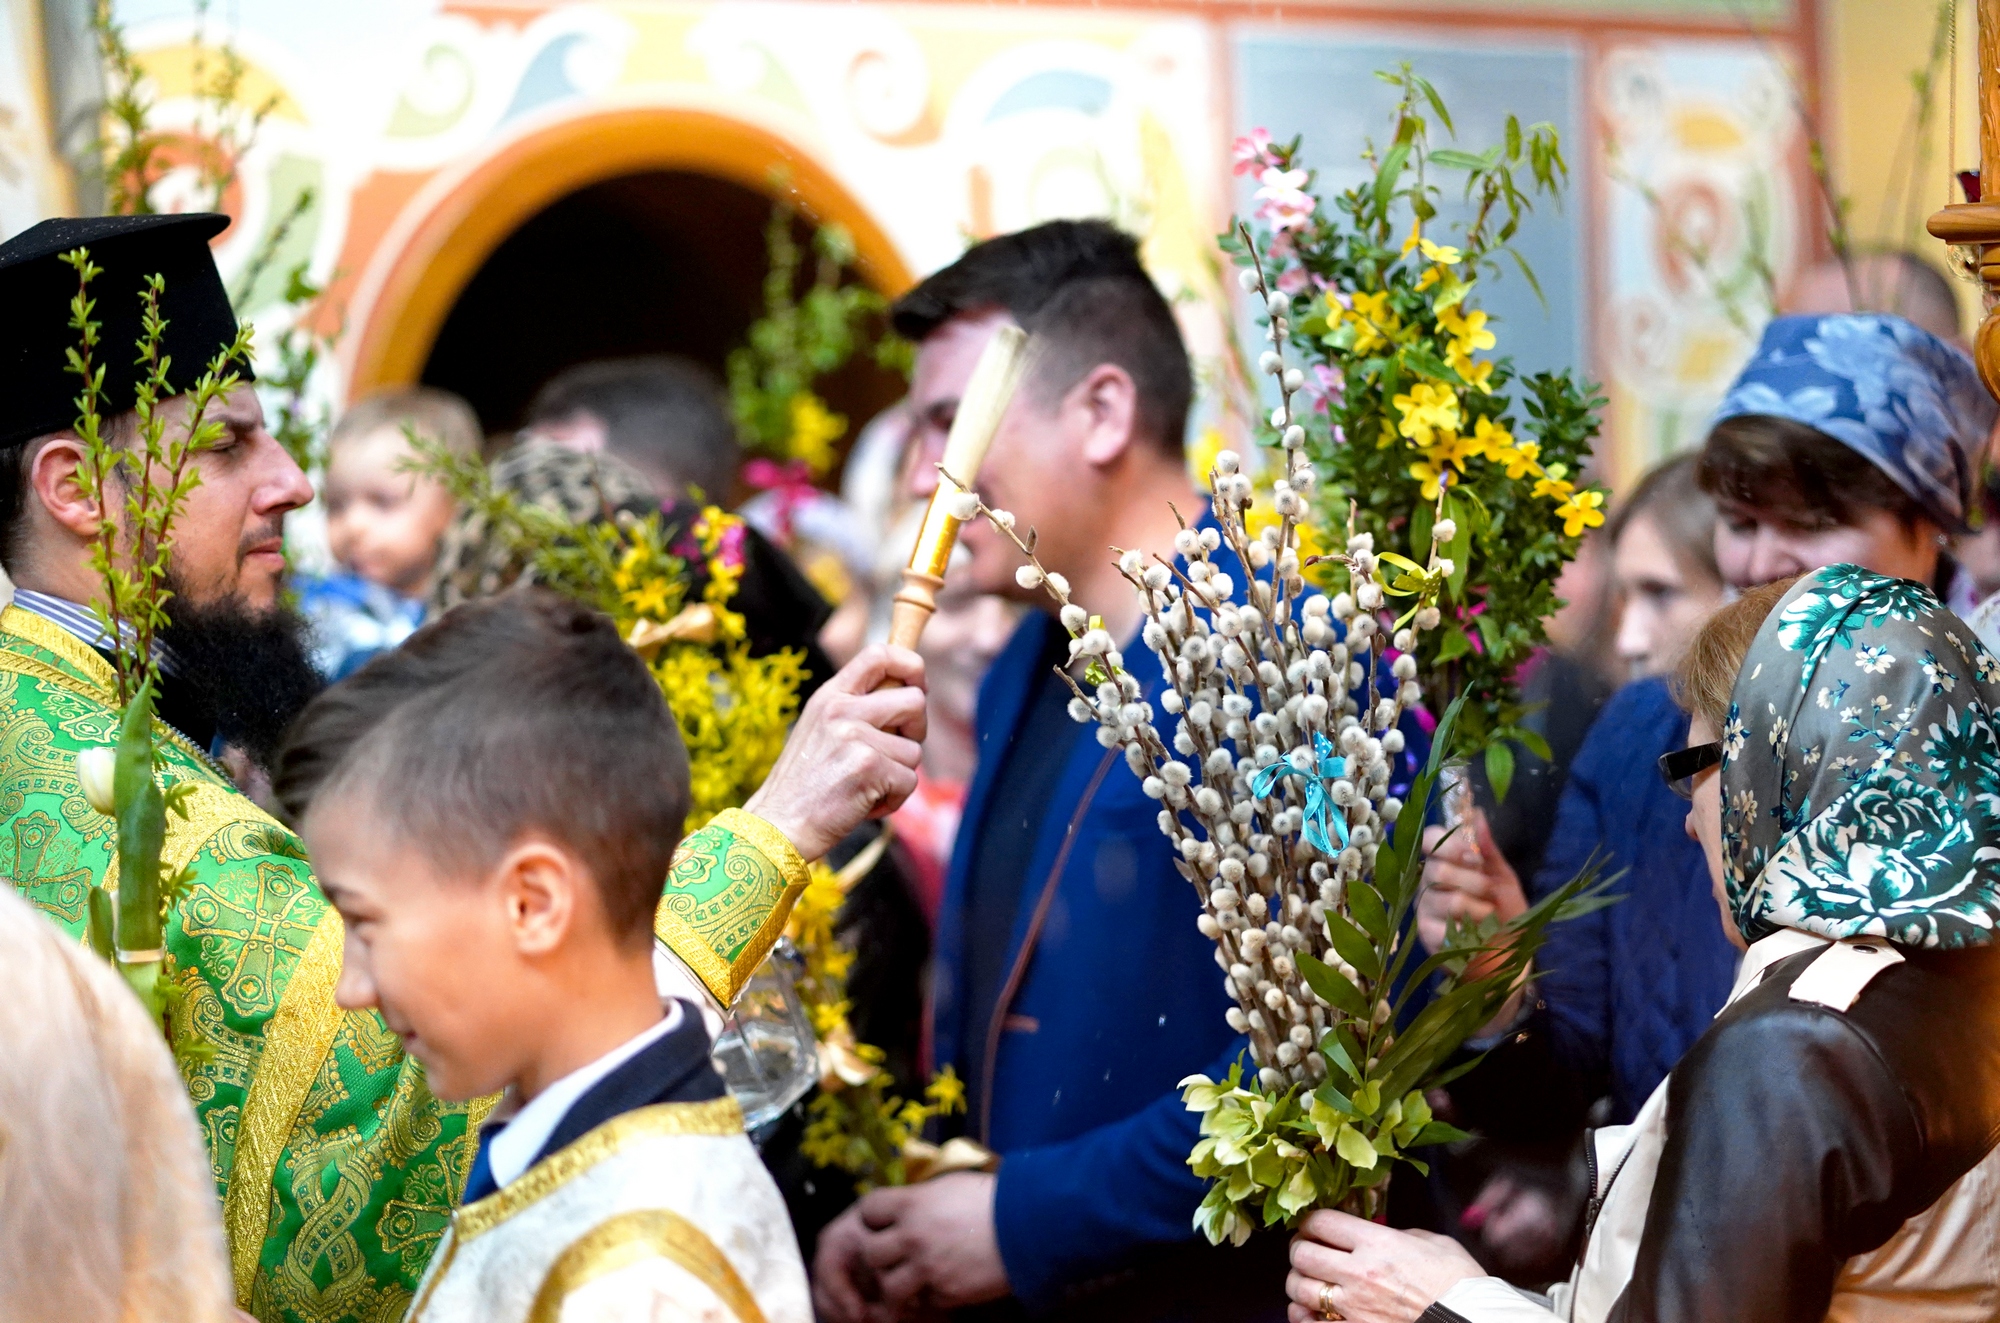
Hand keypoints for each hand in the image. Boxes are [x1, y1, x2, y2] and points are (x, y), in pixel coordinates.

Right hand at [746, 644, 926, 859]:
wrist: (778, 826)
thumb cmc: (804, 786)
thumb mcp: (820, 731)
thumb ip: (854, 709)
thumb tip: (909, 693)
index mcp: (829, 696)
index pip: (880, 654)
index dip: (911, 666)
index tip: (918, 688)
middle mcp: (841, 709)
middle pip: (915, 701)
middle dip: (917, 731)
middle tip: (895, 753)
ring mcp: (854, 736)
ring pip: (914, 751)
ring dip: (898, 776)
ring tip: (865, 787)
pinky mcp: (868, 766)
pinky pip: (909, 781)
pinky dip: (893, 799)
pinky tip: (864, 804)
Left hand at [813, 1172, 1008, 1321]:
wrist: (1030, 1224)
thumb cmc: (994, 1198)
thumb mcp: (950, 1187)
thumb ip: (922, 1198)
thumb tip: (907, 1207)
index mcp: (912, 1203)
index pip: (868, 1210)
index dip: (874, 1218)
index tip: (885, 1222)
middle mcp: (913, 1236)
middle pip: (870, 1253)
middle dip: (881, 1255)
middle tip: (898, 1254)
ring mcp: (928, 1268)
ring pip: (889, 1286)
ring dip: (900, 1283)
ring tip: (917, 1277)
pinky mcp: (947, 1293)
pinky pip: (924, 1301)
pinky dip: (930, 1297)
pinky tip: (945, 1283)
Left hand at [1285, 1210, 1484, 1322]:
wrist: (1472, 1321)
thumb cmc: (1459, 1284)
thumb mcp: (1433, 1242)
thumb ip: (1400, 1233)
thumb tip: (1381, 1233)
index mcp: (1377, 1243)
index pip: (1322, 1222)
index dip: (1310, 1221)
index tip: (1312, 1225)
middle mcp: (1359, 1273)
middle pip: (1302, 1254)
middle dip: (1299, 1249)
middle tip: (1306, 1249)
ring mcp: (1354, 1307)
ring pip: (1299, 1289)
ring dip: (1298, 1282)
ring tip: (1307, 1280)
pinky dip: (1302, 1315)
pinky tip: (1308, 1311)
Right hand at [1415, 809, 1525, 956]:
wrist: (1509, 958)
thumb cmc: (1506, 916)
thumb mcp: (1504, 880)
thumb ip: (1490, 851)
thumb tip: (1480, 815)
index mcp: (1446, 863)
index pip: (1431, 839)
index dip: (1450, 844)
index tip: (1473, 858)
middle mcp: (1429, 883)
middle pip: (1437, 869)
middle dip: (1473, 882)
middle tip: (1490, 894)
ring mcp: (1425, 909)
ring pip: (1445, 899)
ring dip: (1477, 909)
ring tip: (1489, 919)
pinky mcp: (1425, 935)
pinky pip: (1440, 926)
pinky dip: (1465, 931)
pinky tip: (1474, 936)